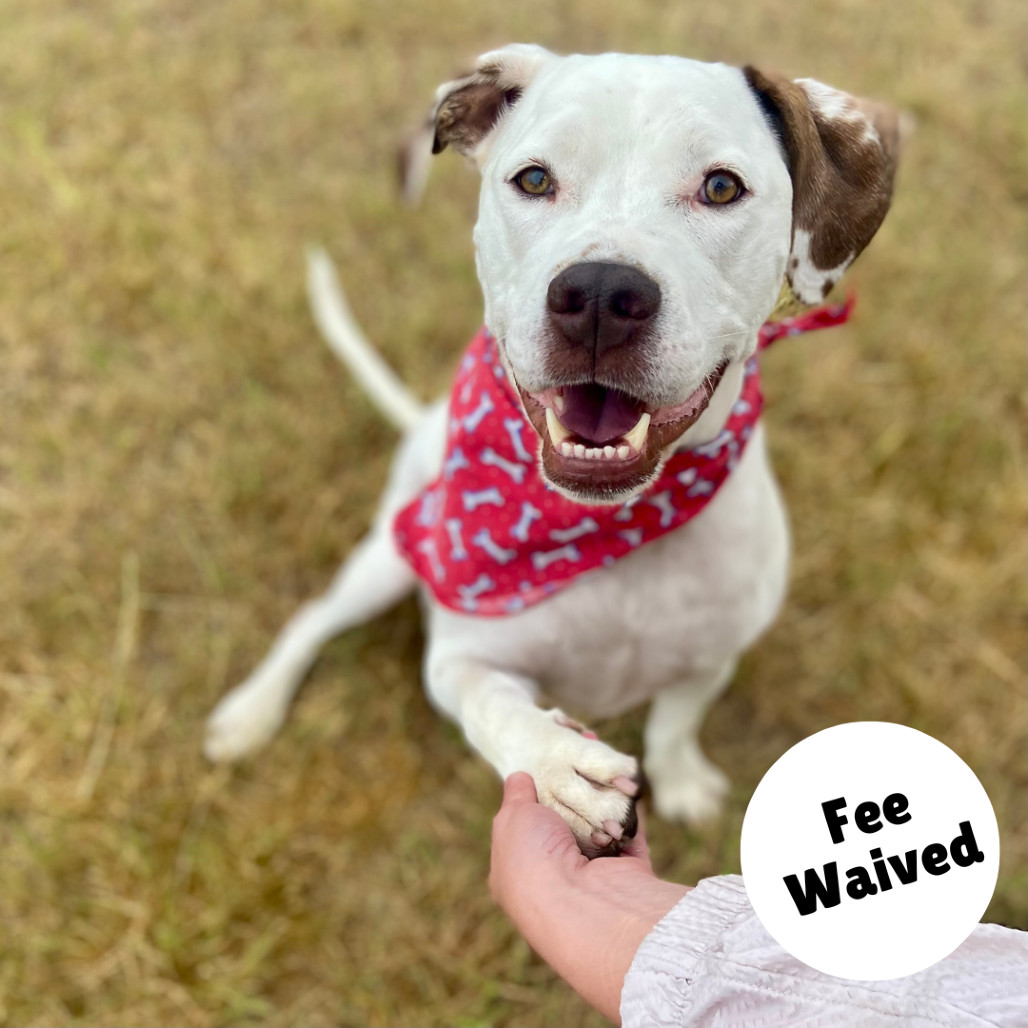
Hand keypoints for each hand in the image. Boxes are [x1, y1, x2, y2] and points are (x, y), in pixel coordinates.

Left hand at [490, 772, 689, 1023]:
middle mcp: (556, 876)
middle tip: (581, 751)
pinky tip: (624, 776)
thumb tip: (519, 775)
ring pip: (598, 824)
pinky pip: (629, 831)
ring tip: (602, 754)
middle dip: (574, 787)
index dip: (536, 790)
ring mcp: (594, 877)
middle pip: (566, 821)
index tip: (546, 761)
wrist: (582, 905)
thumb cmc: (534, 859)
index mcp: (520, 869)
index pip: (526, 825)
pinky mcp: (628, 871)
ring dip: (602, 794)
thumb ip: (516, 796)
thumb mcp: (512, 819)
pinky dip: (628, 806)